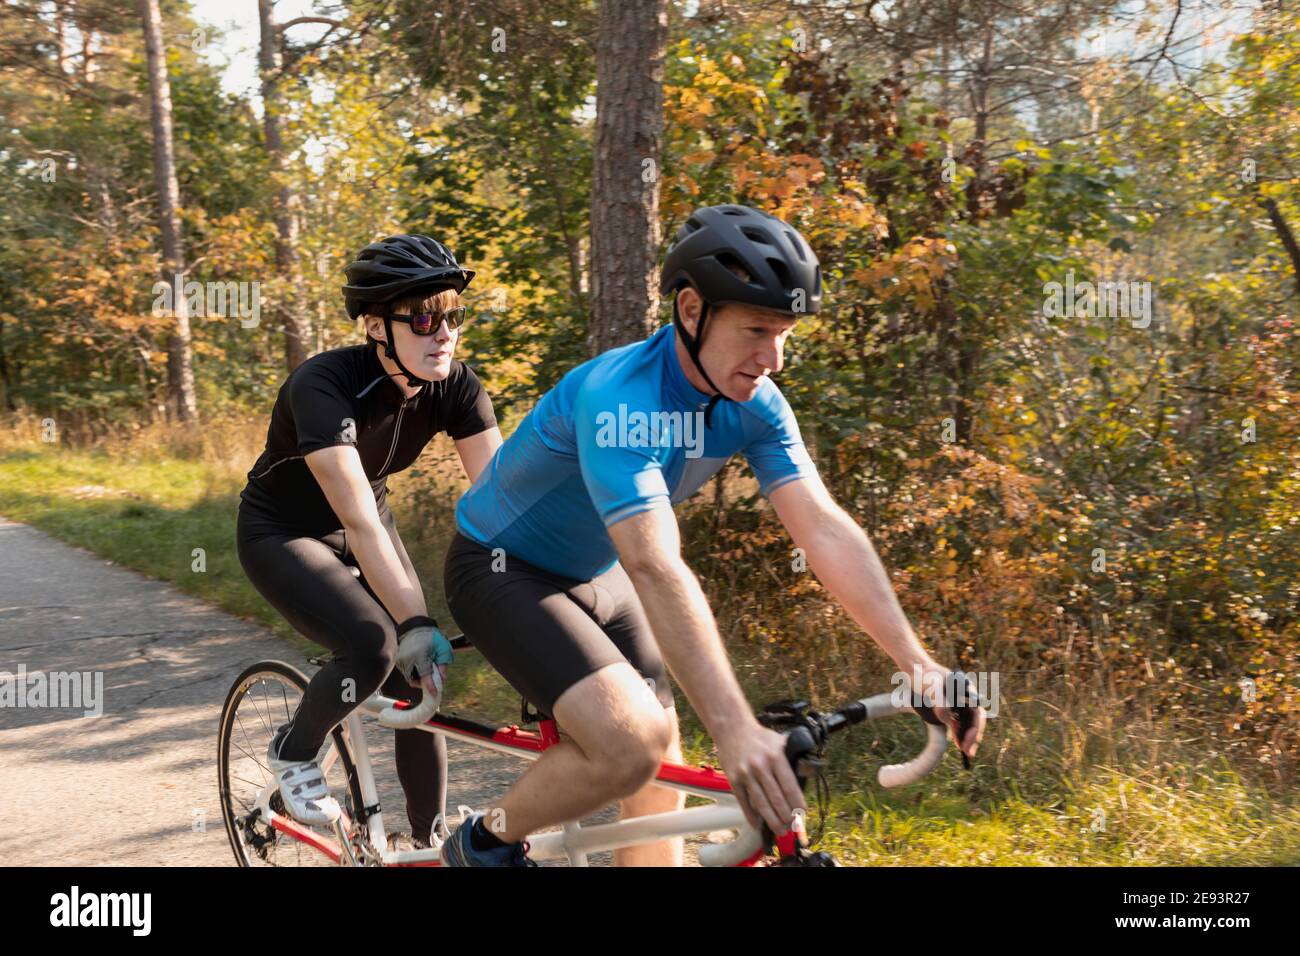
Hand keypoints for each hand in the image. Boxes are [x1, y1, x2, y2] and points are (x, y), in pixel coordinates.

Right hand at [394, 619, 453, 699]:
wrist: (414, 626)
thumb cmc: (430, 636)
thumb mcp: (442, 648)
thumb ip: (443, 664)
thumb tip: (442, 678)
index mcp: (421, 657)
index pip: (425, 676)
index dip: (430, 687)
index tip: (434, 693)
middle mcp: (409, 660)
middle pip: (415, 680)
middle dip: (423, 683)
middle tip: (432, 679)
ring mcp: (402, 661)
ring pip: (409, 677)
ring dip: (418, 677)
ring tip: (426, 668)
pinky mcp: (399, 661)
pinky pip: (406, 671)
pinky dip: (413, 672)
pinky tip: (420, 664)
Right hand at [715, 721, 805, 836]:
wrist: (732, 729)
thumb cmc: (759, 737)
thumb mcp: (780, 740)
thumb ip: (793, 755)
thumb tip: (808, 771)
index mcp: (775, 757)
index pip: (790, 786)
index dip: (797, 803)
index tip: (802, 813)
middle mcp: (760, 766)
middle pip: (776, 798)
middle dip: (786, 816)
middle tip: (792, 826)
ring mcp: (746, 774)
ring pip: (761, 804)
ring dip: (772, 820)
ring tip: (780, 830)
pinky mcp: (734, 779)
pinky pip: (744, 802)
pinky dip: (751, 816)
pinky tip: (758, 825)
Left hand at [910, 662, 985, 763]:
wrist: (917, 671)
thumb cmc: (925, 676)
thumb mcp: (932, 686)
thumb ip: (940, 701)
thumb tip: (946, 719)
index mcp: (967, 690)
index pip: (977, 712)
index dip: (975, 728)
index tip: (969, 739)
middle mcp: (966, 697)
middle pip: (975, 719)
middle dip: (974, 736)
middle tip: (969, 752)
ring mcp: (959, 703)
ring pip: (968, 723)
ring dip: (967, 737)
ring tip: (966, 752)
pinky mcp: (951, 708)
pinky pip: (959, 723)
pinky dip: (959, 733)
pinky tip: (958, 743)